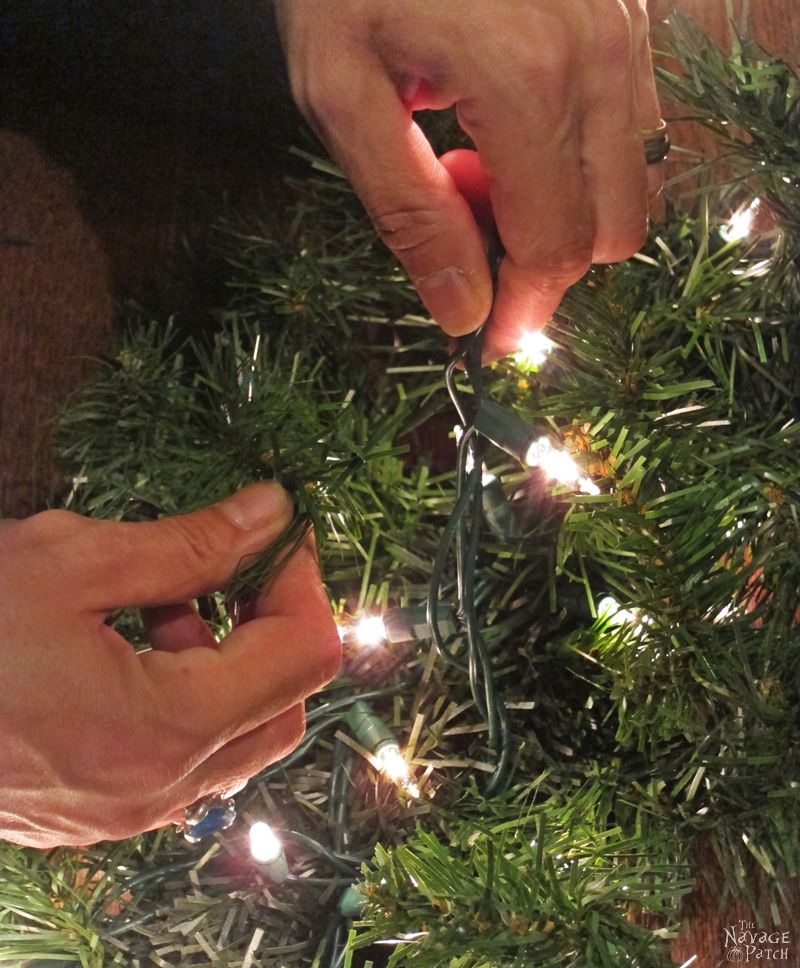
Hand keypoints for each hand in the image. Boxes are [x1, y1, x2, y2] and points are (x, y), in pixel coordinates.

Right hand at [0, 483, 340, 847]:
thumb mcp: (73, 561)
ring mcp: (126, 811)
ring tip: (167, 603)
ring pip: (239, 738)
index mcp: (164, 730)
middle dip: (273, 626)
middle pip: (285, 706)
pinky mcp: (96, 809)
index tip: (275, 531)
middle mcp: (158, 789)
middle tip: (231, 566)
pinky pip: (186, 758)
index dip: (301, 579)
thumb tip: (270, 512)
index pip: (302, 655)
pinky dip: (189, 696)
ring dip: (232, 662)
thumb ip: (191, 542)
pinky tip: (133, 646)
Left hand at [274, 0, 663, 359]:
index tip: (485, 340)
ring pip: (629, 186)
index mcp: (526, 86)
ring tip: (478, 164)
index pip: (553, 250)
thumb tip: (462, 311)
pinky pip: (630, 129)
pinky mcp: (627, 17)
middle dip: (540, 263)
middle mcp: (599, 62)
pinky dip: (576, 161)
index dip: (520, 311)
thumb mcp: (341, 95)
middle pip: (609, 232)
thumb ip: (408, 214)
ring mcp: (625, 34)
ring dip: (560, 211)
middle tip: (463, 228)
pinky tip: (511, 124)